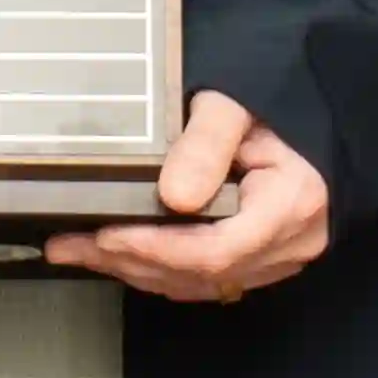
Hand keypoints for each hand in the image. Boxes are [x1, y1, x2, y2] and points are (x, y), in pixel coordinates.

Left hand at [52, 94, 332, 302]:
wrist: (308, 106)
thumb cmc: (270, 95)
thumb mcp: (233, 103)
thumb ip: (205, 144)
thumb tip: (173, 197)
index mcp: (293, 203)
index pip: (217, 249)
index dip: (156, 249)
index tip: (105, 236)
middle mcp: (292, 242)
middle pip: (203, 273)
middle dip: (130, 260)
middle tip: (68, 246)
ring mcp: (281, 257)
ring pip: (201, 282)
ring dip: (138, 270)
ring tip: (79, 251)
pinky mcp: (266, 258)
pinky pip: (210, 278)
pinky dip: (162, 269)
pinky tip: (121, 257)